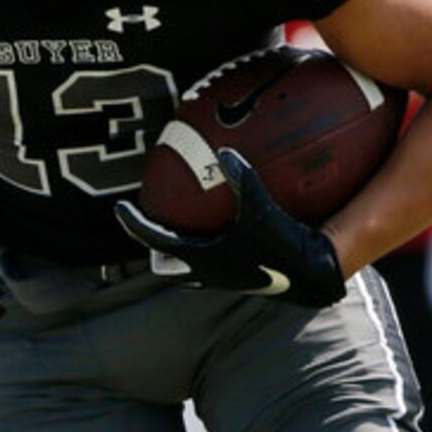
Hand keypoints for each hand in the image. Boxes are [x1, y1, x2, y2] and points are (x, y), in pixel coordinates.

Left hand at [114, 148, 345, 307]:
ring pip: (190, 269)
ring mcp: (224, 279)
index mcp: (200, 258)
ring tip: (183, 232)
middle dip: (156, 247)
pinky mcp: (242, 278)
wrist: (312, 279)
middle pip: (166, 264)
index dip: (134, 223)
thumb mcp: (261, 210)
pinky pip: (216, 263)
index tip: (120, 206)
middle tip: (152, 227)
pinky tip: (227, 232)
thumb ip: (243, 180)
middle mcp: (207, 274)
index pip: (155, 240)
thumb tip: (224, 152)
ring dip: (182, 253)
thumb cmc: (282, 247)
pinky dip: (213, 249)